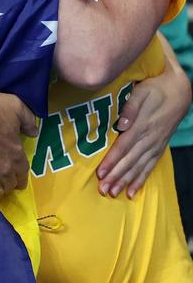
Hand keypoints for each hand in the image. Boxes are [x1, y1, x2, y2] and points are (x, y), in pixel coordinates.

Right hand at [0, 89, 36, 194]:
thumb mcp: (15, 106)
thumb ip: (28, 120)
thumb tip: (34, 133)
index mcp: (17, 155)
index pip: (23, 173)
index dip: (20, 176)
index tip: (17, 176)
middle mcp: (6, 170)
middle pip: (10, 184)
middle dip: (8, 182)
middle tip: (1, 178)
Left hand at [96, 52, 191, 198]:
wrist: (180, 92)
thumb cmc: (155, 88)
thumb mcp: (142, 91)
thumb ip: (130, 107)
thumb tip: (120, 124)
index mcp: (142, 125)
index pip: (123, 146)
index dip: (112, 160)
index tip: (101, 173)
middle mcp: (149, 138)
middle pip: (129, 161)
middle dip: (116, 176)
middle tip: (103, 190)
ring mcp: (155, 144)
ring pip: (139, 167)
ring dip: (125, 181)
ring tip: (113, 194)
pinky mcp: (159, 147)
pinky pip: (150, 167)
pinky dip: (140, 180)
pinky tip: (132, 192)